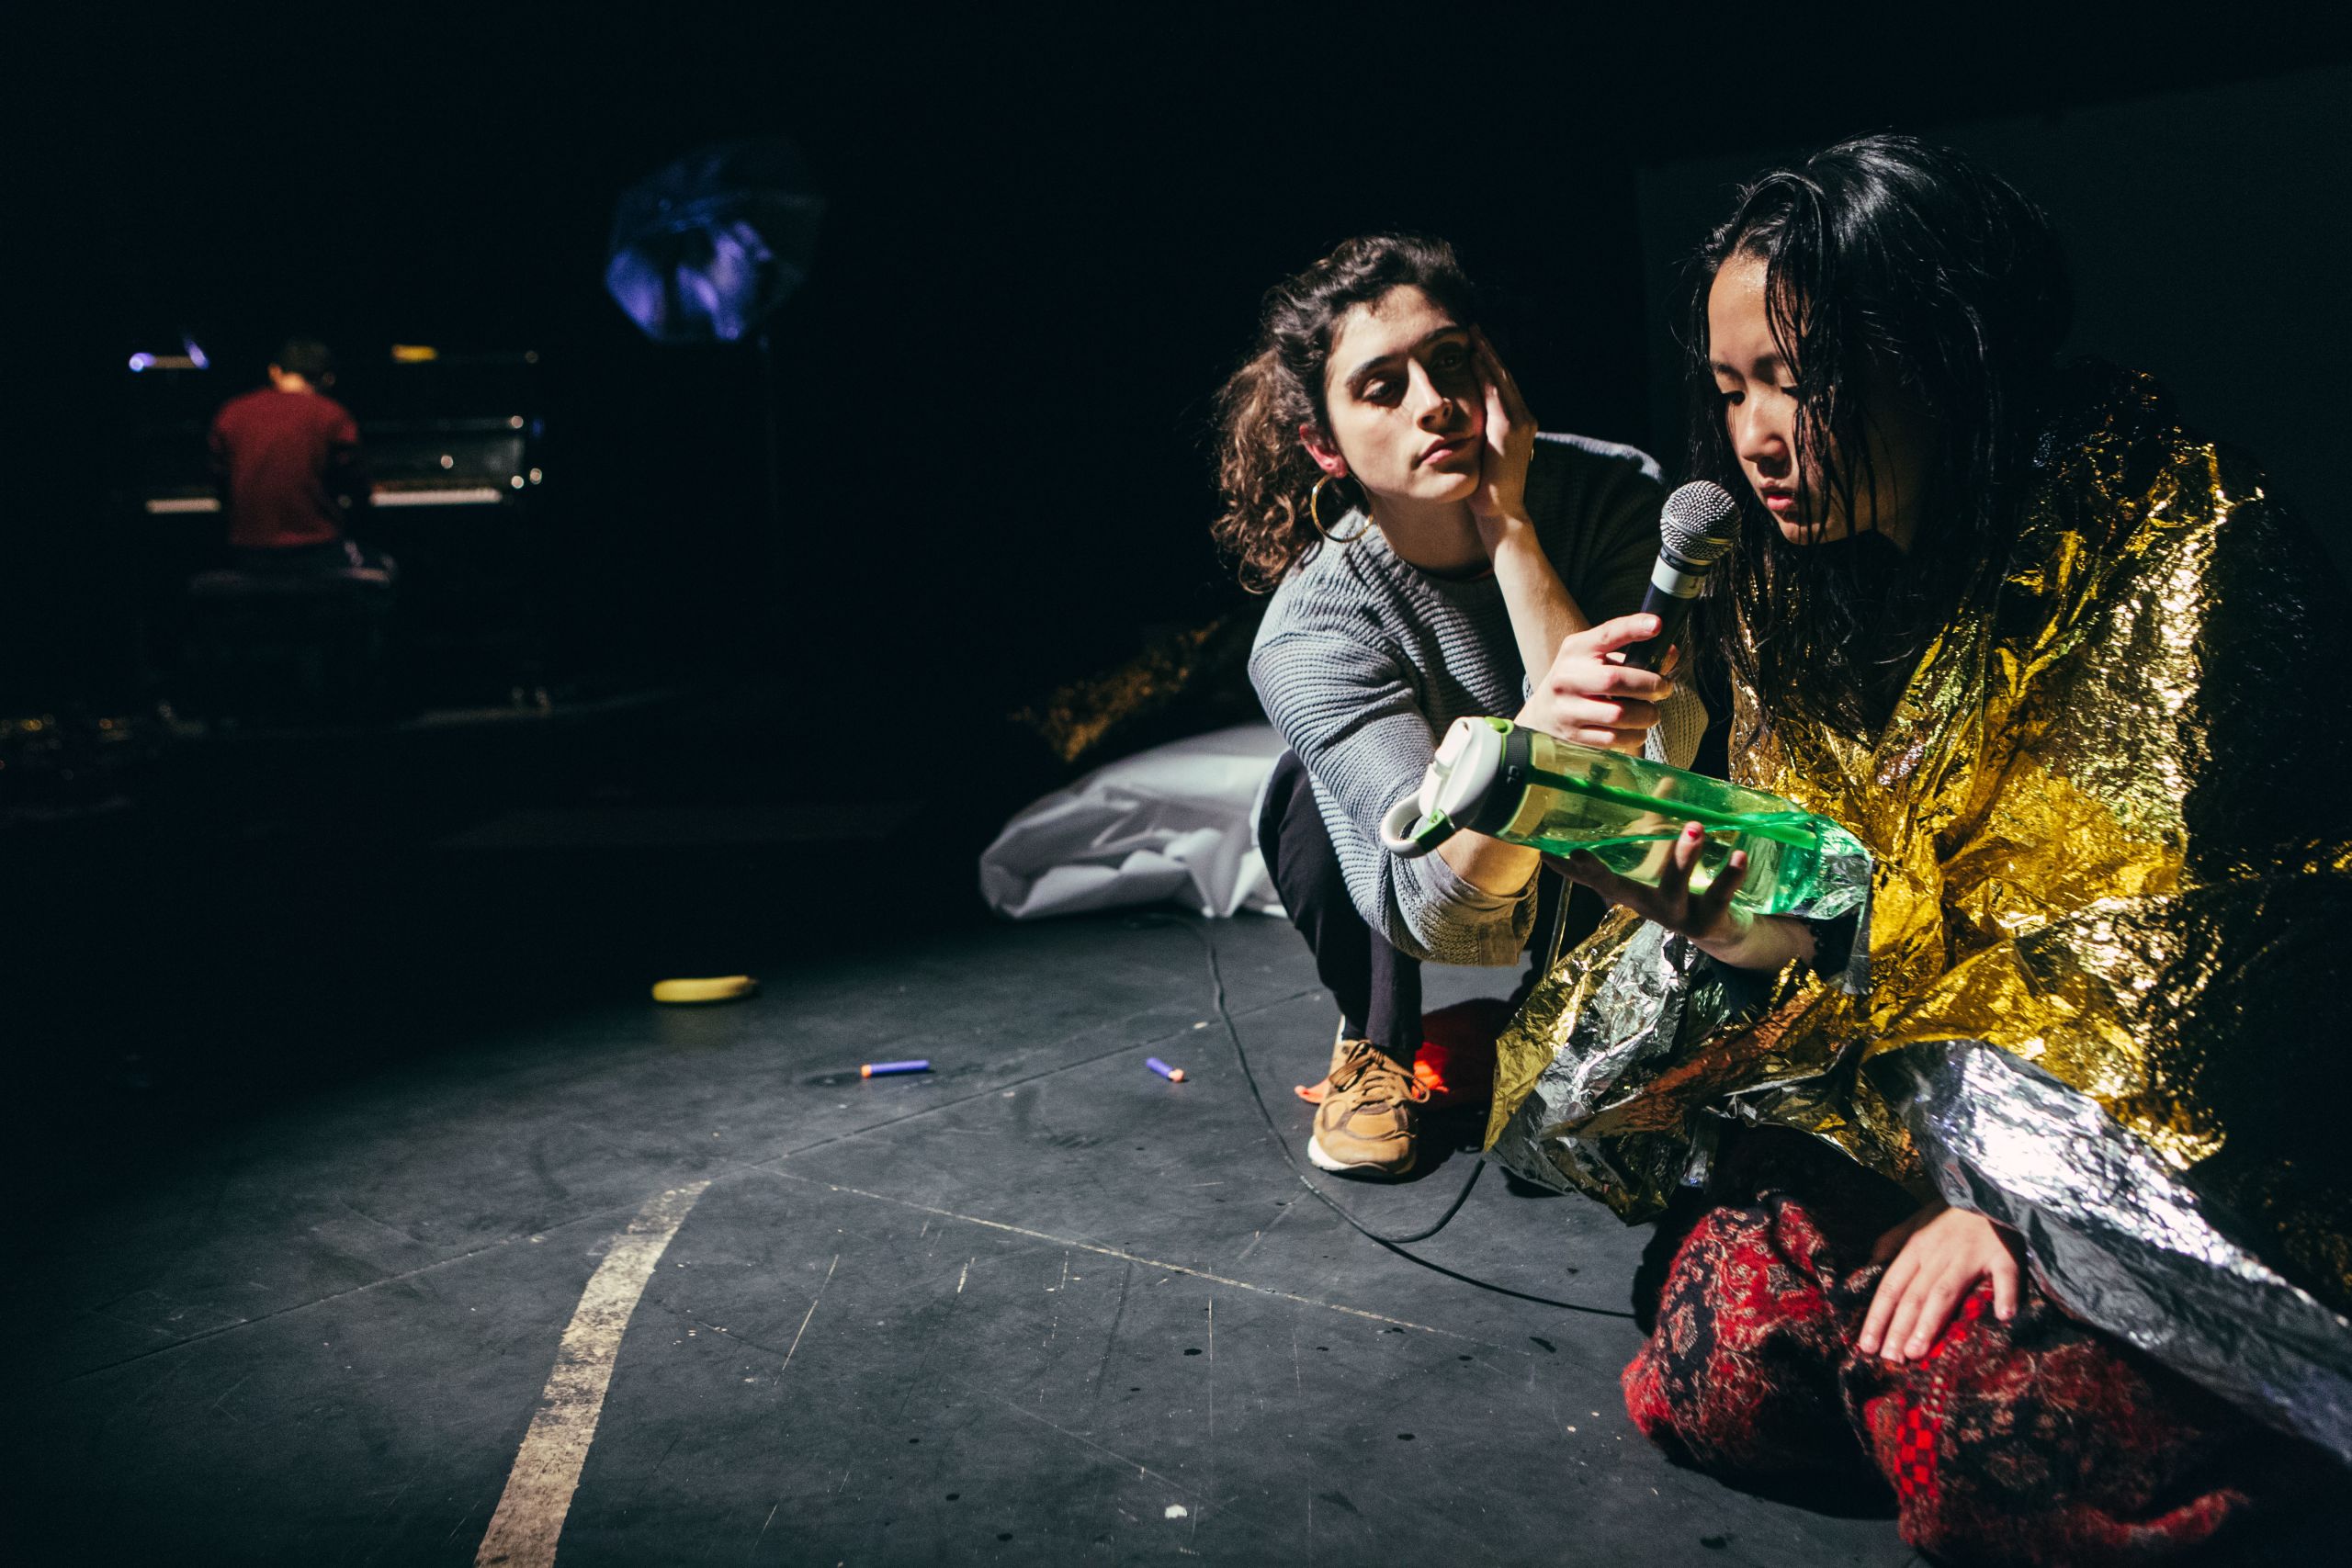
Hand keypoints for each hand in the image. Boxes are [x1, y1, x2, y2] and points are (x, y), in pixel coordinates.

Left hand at [1467, 329, 1537, 540]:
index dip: (1489, 363)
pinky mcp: (1509, 429)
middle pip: (1504, 375)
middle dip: (1488, 351)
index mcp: (1517, 422)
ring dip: (1488, 355)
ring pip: (1502, 379)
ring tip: (1474, 335)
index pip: (1502, 385)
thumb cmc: (1487, 486)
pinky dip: (1487, 374)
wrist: (1499, 511)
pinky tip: (1476, 358)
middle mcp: (1523, 418)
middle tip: (1473, 329)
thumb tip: (1461, 421)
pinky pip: (1496, 393)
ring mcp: (1519, 422)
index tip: (1474, 344)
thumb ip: (1480, 432)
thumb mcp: (1483, 452)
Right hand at [1521, 614, 1675, 752]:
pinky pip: (1613, 738)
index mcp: (1576, 650)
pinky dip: (1633, 735)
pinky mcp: (1572, 735)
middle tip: (1664, 688)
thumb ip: (1632, 655)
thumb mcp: (1597, 659)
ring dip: (1645, 715)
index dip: (1633, 628)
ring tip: (1651, 713)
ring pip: (1618, 714)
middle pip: (1615, 680)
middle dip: (1650, 685)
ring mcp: (1567, 709)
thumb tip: (1670, 655)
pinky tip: (1635, 730)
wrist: (1543, 713)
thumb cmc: (1581, 680)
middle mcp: (1567, 677)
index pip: (1607, 634)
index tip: (1658, 625)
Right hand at [1555, 818, 1750, 945]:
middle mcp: (1647, 905)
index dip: (1567, 869)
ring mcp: (1676, 915)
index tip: (1543, 853)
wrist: (1723, 931)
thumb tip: (1666, 778)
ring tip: (1693, 826)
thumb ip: (1663, 821)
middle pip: (1618, 889)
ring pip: (1674, 886)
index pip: (1592, 879)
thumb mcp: (1667, 858)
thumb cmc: (1685, 887)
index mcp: (1631, 890)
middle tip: (1579, 853)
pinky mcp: (1708, 920)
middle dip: (1597, 873)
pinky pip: (1720, 894)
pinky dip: (1730, 874)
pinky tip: (1739, 853)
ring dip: (1683, 856)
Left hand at [1858, 1202, 2021, 1364]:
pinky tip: (2004, 1317)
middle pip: (1914, 1295)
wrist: (1990, 1186)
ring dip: (1931, 1322)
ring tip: (1917, 1351)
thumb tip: (1870, 1265)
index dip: (1878, 1316)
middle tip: (1889, 1359)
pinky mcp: (2005, 1253)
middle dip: (1899, 1328)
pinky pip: (2006, 1275)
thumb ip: (1892, 1242)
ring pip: (1946, 1291)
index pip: (1891, 1286)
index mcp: (1916, 1247)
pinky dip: (2006, 1294)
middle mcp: (1939, 1253)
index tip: (1866, 1345)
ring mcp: (1971, 1254)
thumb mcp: (1916, 1221)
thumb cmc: (1952, 1210)